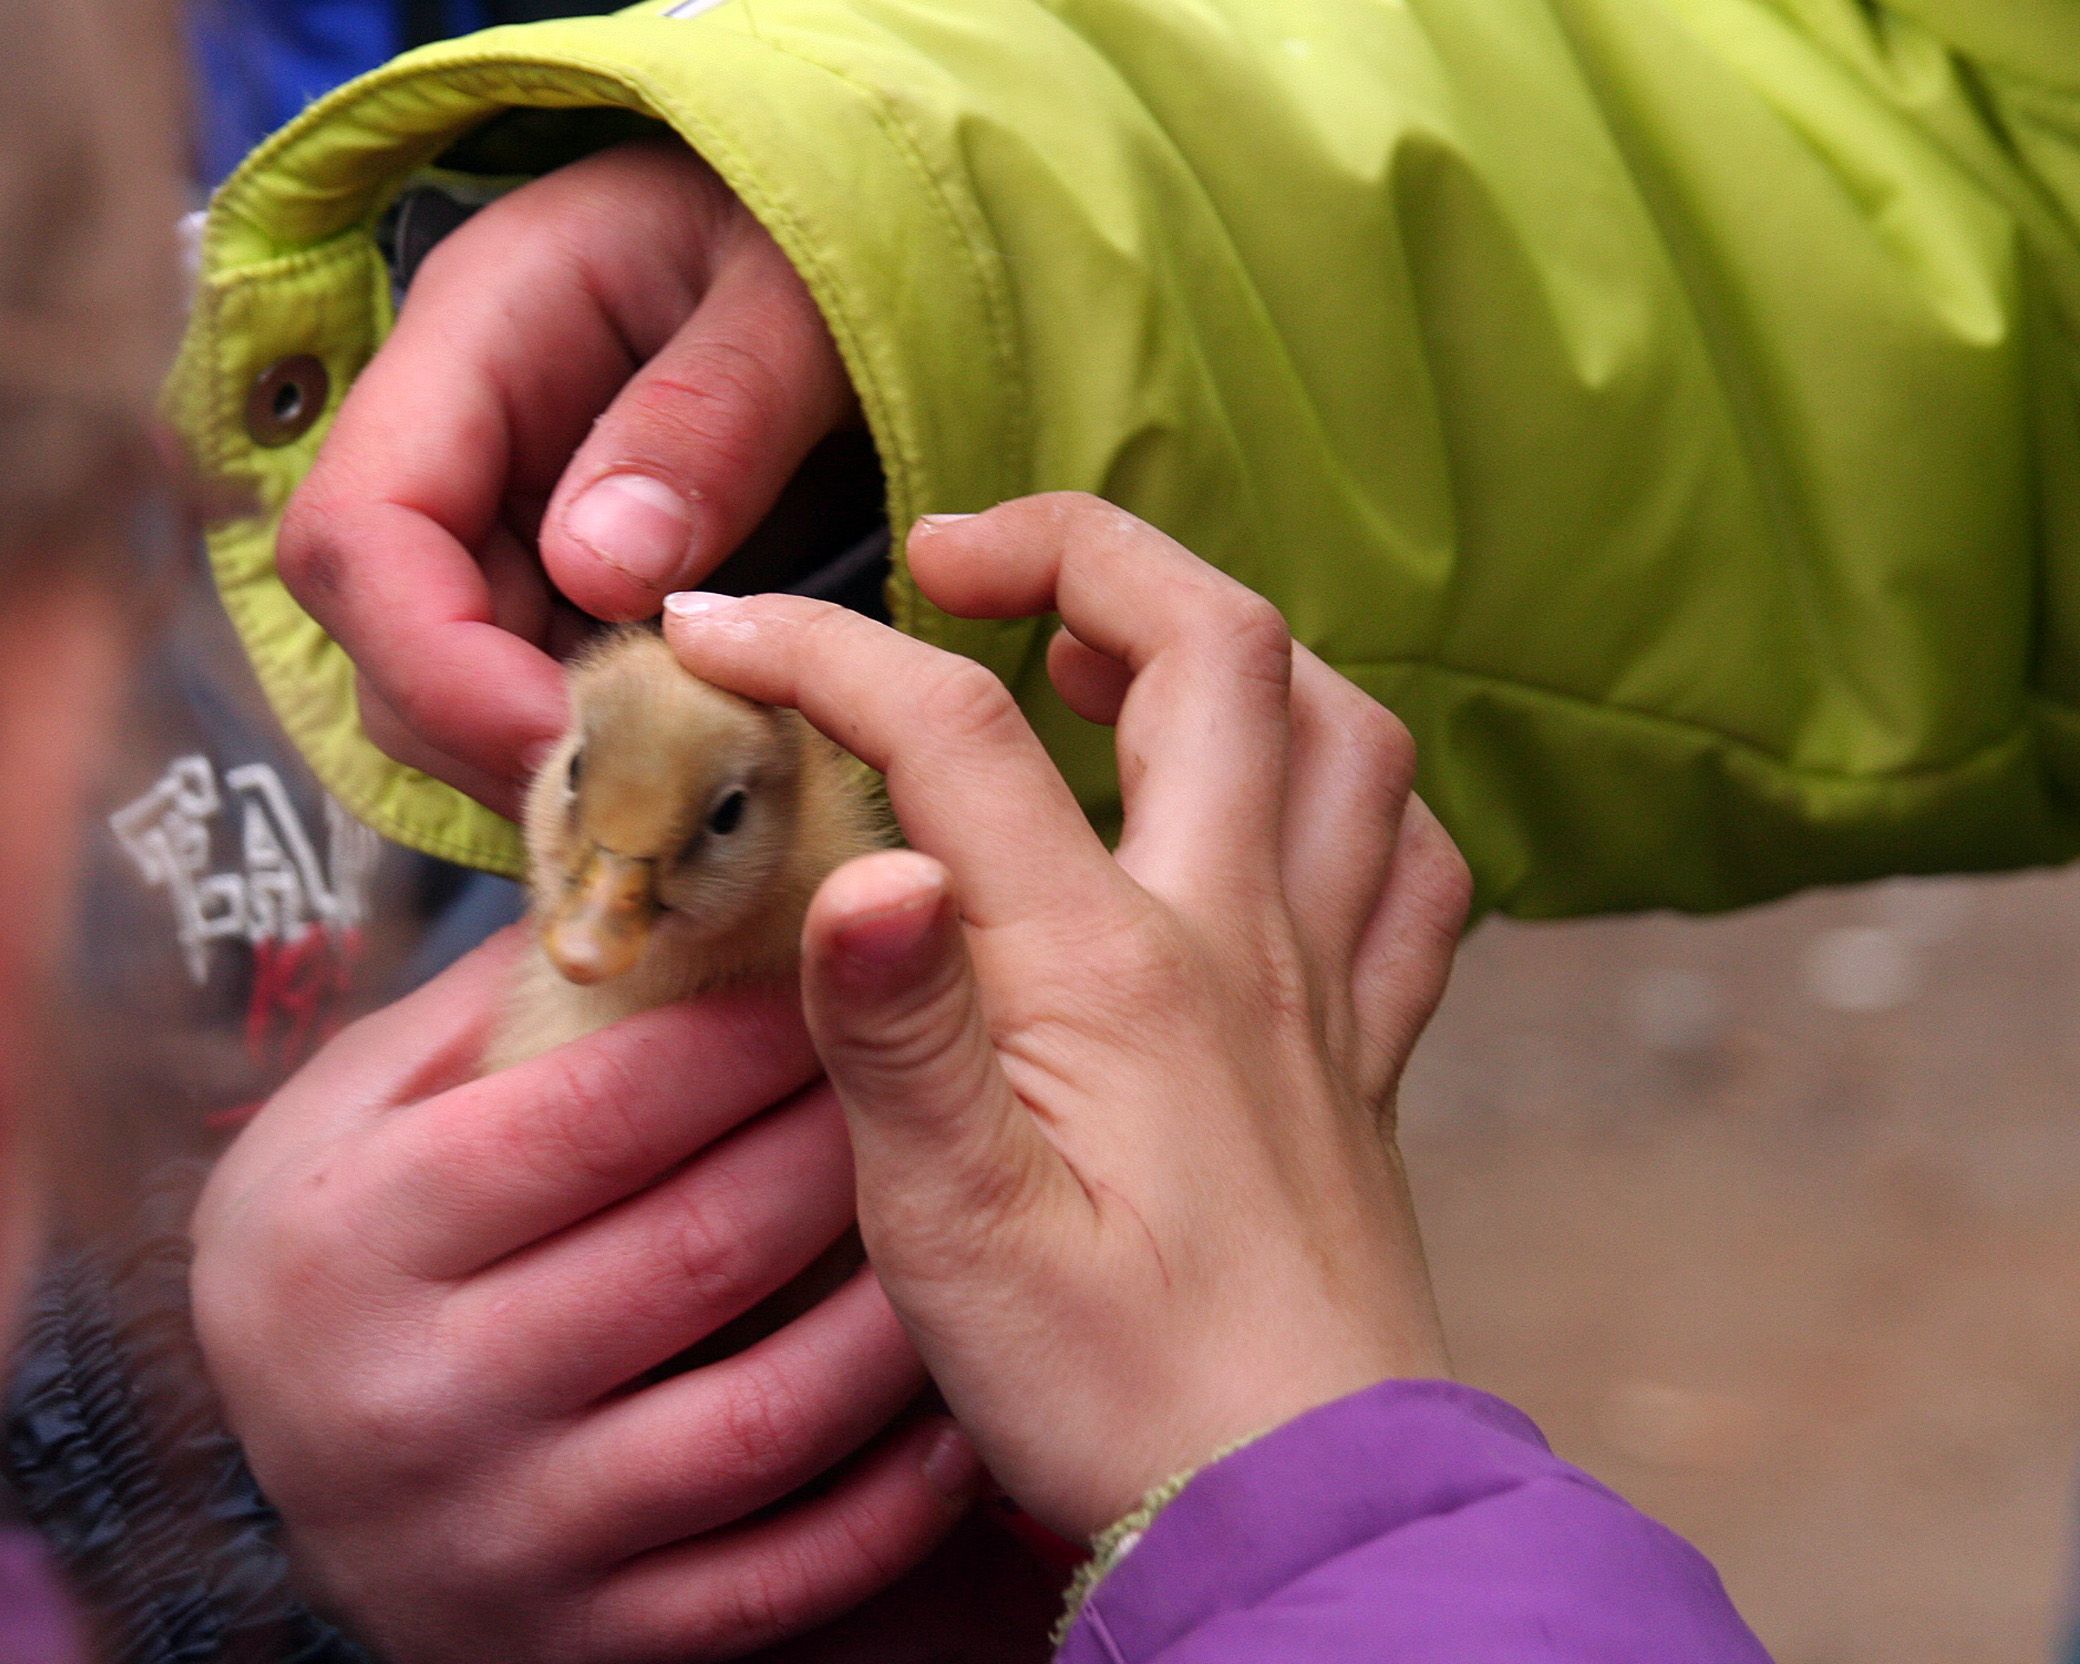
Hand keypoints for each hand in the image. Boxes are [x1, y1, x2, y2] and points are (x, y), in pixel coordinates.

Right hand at [189, 937, 978, 1662]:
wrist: (313, 1505)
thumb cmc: (357, 1254)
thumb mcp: (358, 1114)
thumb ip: (488, 1002)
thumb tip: (648, 858)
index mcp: (344, 1234)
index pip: (595, 1111)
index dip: (746, 1033)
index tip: (846, 954)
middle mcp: (413, 1398)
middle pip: (701, 1251)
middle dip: (846, 1140)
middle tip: (940, 1062)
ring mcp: (509, 1537)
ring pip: (769, 1415)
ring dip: (897, 1309)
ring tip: (966, 1212)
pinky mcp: (593, 1642)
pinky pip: (785, 1573)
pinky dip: (894, 1491)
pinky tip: (953, 1401)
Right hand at [275, 138, 854, 817]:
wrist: (834, 208)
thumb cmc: (811, 226)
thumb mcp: (796, 293)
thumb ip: (714, 414)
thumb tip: (604, 571)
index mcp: (473, 330)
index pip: (360, 530)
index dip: (437, 664)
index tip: (562, 739)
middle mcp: (449, 434)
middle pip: (385, 637)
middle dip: (495, 734)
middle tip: (649, 798)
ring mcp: (490, 510)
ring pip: (446, 687)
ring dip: (551, 753)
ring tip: (689, 776)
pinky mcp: (544, 576)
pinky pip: (527, 690)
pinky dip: (596, 743)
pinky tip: (690, 756)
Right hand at [662, 494, 1472, 1539]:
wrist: (1299, 1519)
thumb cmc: (1117, 1396)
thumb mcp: (955, 1235)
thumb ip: (900, 1035)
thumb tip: (864, 862)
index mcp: (1110, 969)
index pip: (955, 731)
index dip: (820, 652)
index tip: (713, 636)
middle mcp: (1237, 942)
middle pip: (1212, 647)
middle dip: (1080, 549)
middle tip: (955, 556)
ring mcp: (1321, 989)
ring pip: (1342, 728)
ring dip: (1228, 643)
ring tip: (1109, 645)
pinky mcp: (1362, 1057)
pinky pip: (1410, 866)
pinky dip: (1347, 787)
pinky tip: (1273, 807)